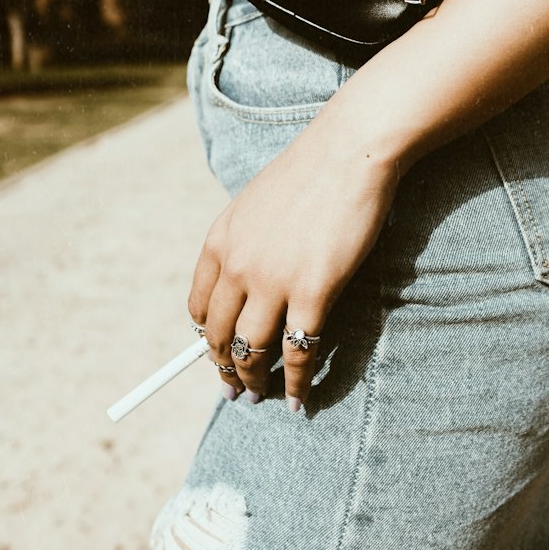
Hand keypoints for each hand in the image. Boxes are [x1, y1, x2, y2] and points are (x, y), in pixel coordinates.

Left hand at [187, 112, 398, 409]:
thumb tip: (250, 279)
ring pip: (251, 351)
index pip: (198, 307)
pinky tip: (297, 398)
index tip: (216, 352)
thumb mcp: (258, 203)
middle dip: (224, 370)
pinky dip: (295, 383)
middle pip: (219, 336)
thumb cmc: (313, 171)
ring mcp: (272, 282)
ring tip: (260, 398)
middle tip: (235, 389)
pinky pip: (297, 352)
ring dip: (254, 382)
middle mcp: (237, 266)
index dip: (205, 338)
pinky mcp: (312, 294)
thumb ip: (246, 242)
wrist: (350, 151)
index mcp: (219, 241)